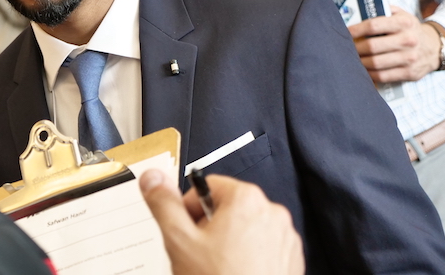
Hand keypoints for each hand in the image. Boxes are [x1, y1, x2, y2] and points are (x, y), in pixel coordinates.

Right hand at [140, 170, 302, 274]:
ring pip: (245, 229)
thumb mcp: (180, 241)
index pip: (207, 186)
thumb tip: (153, 179)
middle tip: (199, 253)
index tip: (186, 229)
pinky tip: (234, 274)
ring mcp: (285, 238)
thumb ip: (164, 204)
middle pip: (227, 207)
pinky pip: (262, 247)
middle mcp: (272, 214)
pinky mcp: (290, 259)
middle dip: (209, 227)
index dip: (190, 209)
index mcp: (246, 200)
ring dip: (228, 243)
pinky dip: (247, 257)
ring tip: (217, 268)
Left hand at [348, 6, 439, 82]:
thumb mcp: (401, 15)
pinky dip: (369, 74)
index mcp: (404, 23)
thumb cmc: (410, 29)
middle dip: (355, 48)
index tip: (345, 32)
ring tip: (352, 59)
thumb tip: (358, 12)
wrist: (435, 47)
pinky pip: (383, 76)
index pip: (374, 25)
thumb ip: (383, 11)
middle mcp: (408, 40)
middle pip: (372, 46)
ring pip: (376, 63)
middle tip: (345, 48)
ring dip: (360, 62)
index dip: (356, 30)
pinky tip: (363, 69)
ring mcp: (410, 58)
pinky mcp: (410, 73)